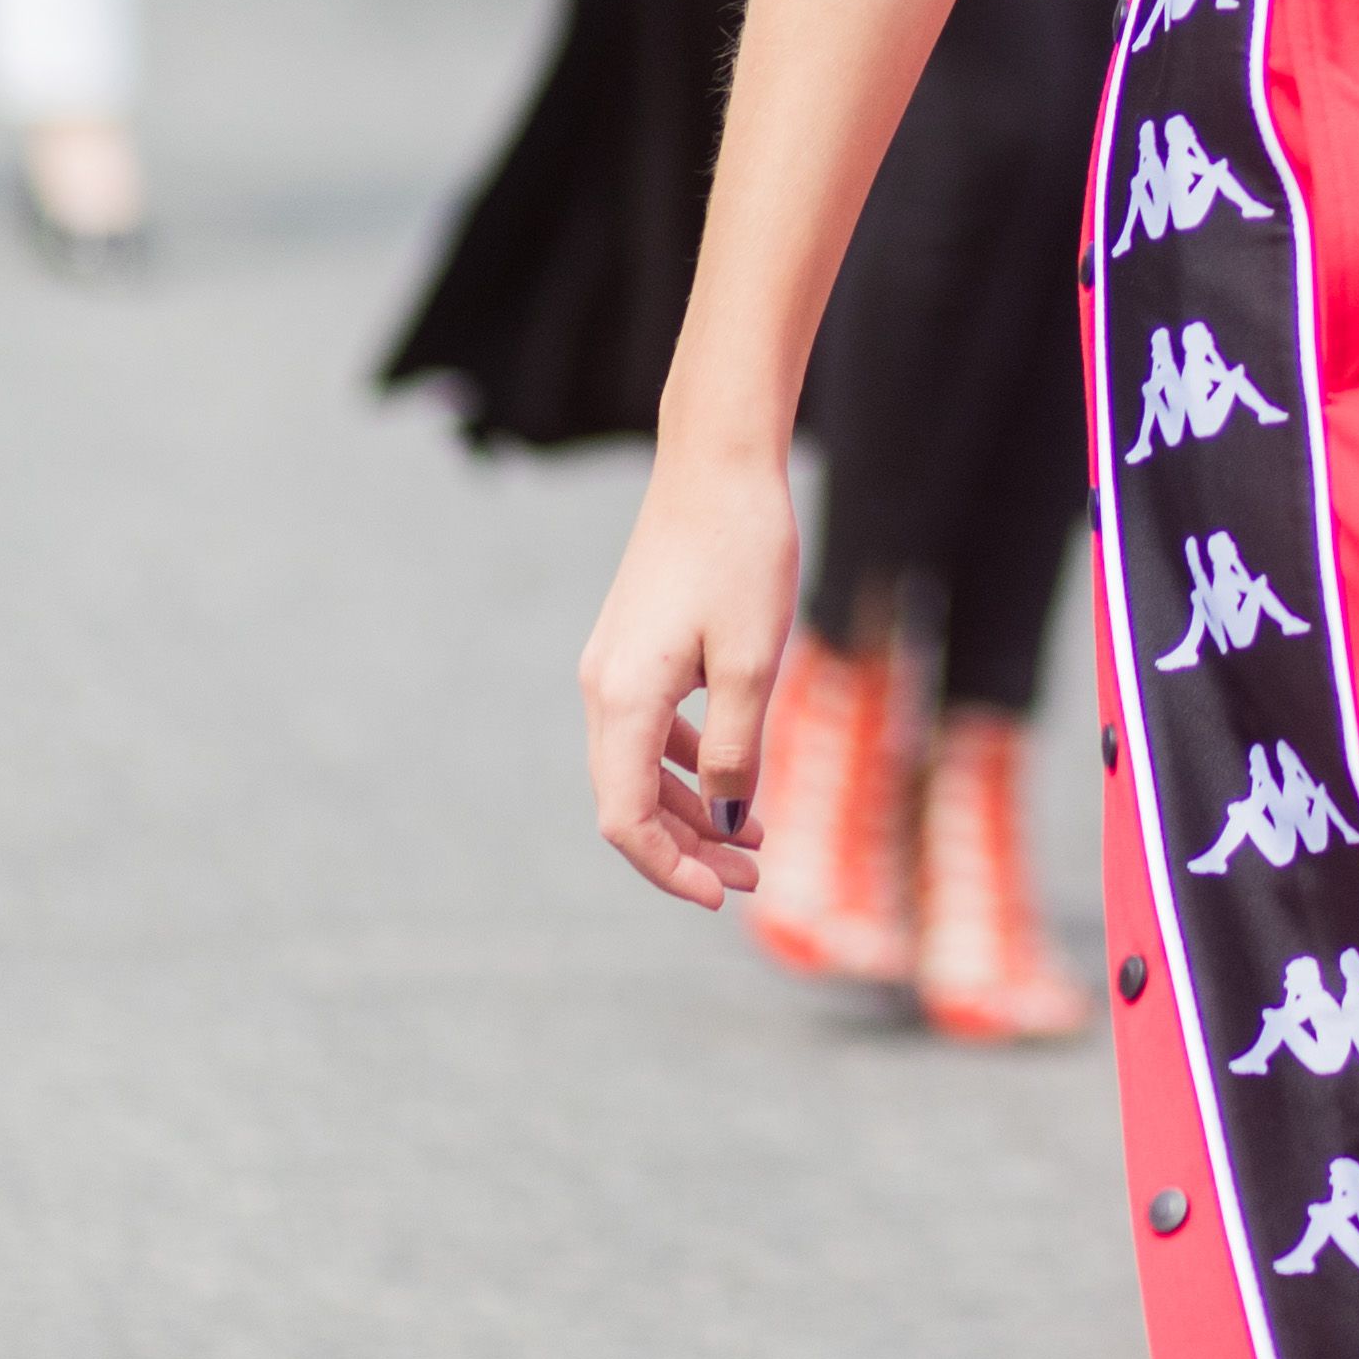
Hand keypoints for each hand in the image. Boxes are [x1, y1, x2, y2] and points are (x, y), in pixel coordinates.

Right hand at [576, 438, 799, 909]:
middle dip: (688, 848)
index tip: (720, 896)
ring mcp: (613, 666)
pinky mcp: (634, 647)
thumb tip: (728, 818)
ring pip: (641, 767)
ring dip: (693, 809)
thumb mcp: (753, 660)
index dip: (668, 868)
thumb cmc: (742, 552)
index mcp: (622, 699)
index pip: (624, 819)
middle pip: (629, 801)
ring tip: (756, 838)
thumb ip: (736, 748)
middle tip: (754, 876)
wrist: (718, 462)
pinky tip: (735, 777)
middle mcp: (602, 689)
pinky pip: (650, 730)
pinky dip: (688, 764)